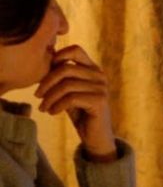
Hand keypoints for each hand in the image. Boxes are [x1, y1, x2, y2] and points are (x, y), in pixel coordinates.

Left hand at [33, 45, 116, 159]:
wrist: (95, 136)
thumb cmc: (80, 112)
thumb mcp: (68, 91)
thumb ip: (61, 76)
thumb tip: (43, 58)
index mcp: (93, 69)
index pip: (75, 50)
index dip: (58, 56)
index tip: (44, 72)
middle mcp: (100, 76)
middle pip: (66, 69)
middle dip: (46, 82)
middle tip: (37, 96)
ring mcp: (102, 88)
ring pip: (66, 85)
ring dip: (50, 98)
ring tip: (43, 108)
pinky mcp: (100, 101)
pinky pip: (71, 99)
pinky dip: (57, 106)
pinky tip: (52, 112)